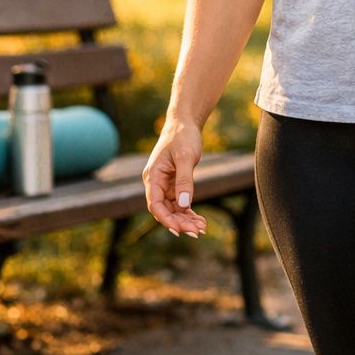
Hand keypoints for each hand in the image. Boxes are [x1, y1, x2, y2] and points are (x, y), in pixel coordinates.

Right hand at [142, 119, 207, 236]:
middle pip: (164, 210)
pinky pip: (180, 203)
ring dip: (185, 220)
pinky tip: (200, 221)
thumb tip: (184, 204)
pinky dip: (188, 212)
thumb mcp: (185, 157)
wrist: (185, 123)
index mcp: (152, 176)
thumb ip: (184, 180)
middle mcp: (156, 183)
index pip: (155, 204)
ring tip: (202, 228)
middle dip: (179, 222)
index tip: (179, 229)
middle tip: (197, 231)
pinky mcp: (174, 184)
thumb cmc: (182, 137)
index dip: (166, 219)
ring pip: (173, 209)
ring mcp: (165, 184)